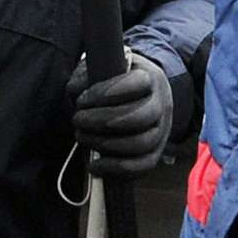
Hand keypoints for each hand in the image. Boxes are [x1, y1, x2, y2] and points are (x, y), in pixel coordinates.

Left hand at [72, 53, 176, 175]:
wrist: (147, 96)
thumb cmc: (120, 82)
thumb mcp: (106, 68)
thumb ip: (87, 75)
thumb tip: (75, 90)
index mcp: (150, 78)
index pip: (137, 83)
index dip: (107, 92)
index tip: (82, 99)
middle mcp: (161, 104)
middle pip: (139, 117)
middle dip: (102, 121)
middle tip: (77, 119)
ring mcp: (163, 130)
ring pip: (142, 143)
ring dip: (106, 144)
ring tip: (82, 137)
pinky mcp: (158, 152)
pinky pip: (143, 166)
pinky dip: (116, 168)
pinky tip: (93, 165)